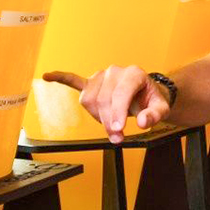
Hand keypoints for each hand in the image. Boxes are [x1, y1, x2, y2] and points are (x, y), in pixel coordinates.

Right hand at [43, 66, 167, 143]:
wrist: (146, 93)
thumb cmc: (151, 99)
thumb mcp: (161, 108)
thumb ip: (155, 115)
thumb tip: (143, 123)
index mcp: (133, 74)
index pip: (120, 94)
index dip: (117, 113)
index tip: (118, 131)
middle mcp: (115, 71)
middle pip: (103, 100)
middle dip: (109, 122)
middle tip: (117, 138)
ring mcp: (101, 76)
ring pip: (90, 100)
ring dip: (98, 116)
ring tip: (110, 121)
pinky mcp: (91, 83)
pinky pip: (73, 79)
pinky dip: (61, 78)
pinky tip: (47, 76)